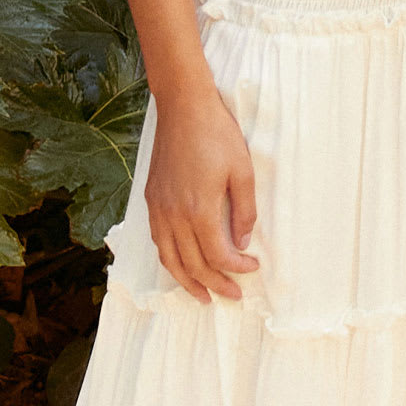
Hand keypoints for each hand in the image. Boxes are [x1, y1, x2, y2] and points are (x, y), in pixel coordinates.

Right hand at [143, 88, 260, 302]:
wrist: (183, 108)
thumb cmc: (217, 135)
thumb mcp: (243, 171)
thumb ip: (244, 210)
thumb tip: (243, 241)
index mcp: (199, 209)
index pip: (217, 255)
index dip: (236, 268)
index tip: (252, 268)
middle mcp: (174, 215)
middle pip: (192, 264)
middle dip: (214, 285)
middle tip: (232, 296)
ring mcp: (159, 209)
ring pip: (169, 259)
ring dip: (187, 282)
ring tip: (203, 296)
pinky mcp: (152, 200)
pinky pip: (158, 241)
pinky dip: (171, 260)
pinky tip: (182, 265)